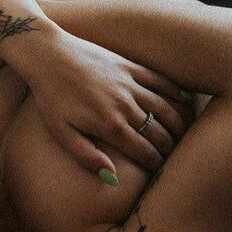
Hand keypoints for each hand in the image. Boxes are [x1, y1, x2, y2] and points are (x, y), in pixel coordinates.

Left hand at [25, 29, 186, 177]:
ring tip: (183, 135)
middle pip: (158, 132)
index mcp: (109, 125)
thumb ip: (87, 157)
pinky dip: (174, 91)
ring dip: (177, 124)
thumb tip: (112, 177)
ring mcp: (129, 83)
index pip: (143, 151)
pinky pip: (158, 80)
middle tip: (175, 158)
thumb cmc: (50, 96)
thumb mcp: (61, 132)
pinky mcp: (129, 66)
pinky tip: (184, 100)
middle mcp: (125, 105)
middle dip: (169, 148)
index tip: (161, 172)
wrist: (47, 54)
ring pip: (163, 108)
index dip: (156, 164)